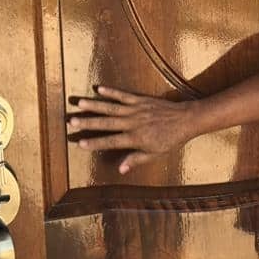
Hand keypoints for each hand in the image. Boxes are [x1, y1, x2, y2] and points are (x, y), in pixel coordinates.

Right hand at [66, 86, 196, 172]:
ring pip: (111, 108)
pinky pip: (123, 95)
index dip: (95, 143)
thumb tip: (120, 169)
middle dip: (88, 122)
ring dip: (94, 105)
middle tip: (71, 121)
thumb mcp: (156, 154)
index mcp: (136, 138)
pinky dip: (111, 92)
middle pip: (107, 123)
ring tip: (79, 103)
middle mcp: (133, 123)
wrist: (186, 120)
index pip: (111, 141)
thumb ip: (136, 159)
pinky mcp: (140, 100)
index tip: (80, 143)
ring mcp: (136, 110)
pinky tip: (98, 89)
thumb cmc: (171, 140)